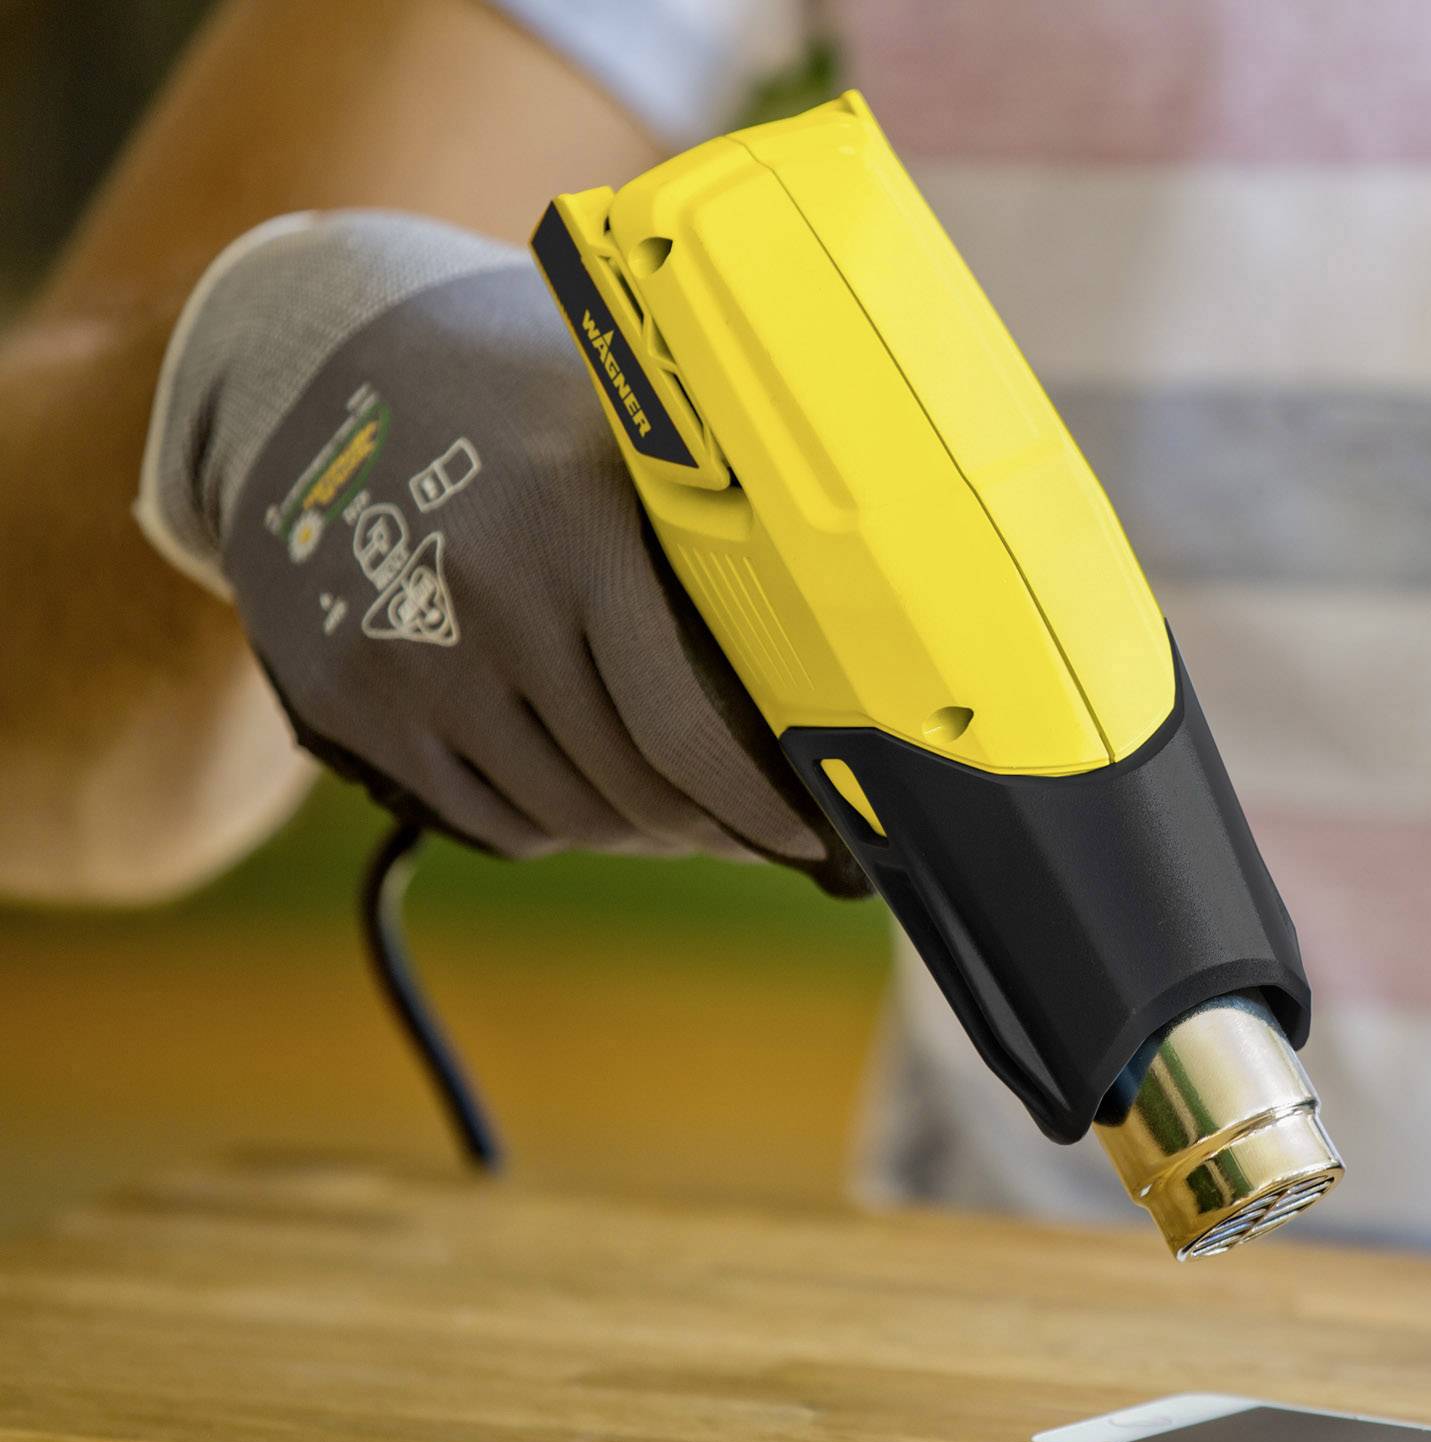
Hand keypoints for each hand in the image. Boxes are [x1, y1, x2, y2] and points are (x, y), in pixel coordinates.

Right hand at [138, 211, 852, 881]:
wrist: (310, 363)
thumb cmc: (514, 388)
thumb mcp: (618, 411)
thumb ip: (716, 498)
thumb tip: (862, 592)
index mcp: (574, 526)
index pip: (683, 727)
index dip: (755, 807)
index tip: (806, 832)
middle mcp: (486, 599)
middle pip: (629, 788)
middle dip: (707, 826)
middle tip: (750, 826)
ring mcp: (406, 657)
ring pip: (562, 816)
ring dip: (636, 832)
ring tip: (677, 810)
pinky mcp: (347, 699)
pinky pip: (486, 816)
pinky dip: (553, 823)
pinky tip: (588, 789)